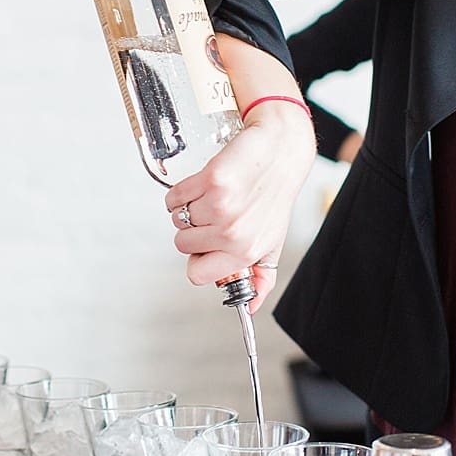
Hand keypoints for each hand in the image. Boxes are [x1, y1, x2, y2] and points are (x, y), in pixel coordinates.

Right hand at [165, 99, 314, 311]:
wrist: (280, 150)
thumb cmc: (274, 194)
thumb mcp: (272, 240)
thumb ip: (260, 275)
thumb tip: (250, 305)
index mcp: (245, 252)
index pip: (196, 274)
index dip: (198, 258)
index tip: (208, 244)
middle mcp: (233, 232)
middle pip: (182, 245)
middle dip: (193, 229)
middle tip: (216, 213)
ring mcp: (221, 207)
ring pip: (178, 219)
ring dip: (190, 207)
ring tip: (216, 195)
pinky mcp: (211, 180)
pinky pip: (175, 196)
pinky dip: (182, 190)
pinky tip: (204, 184)